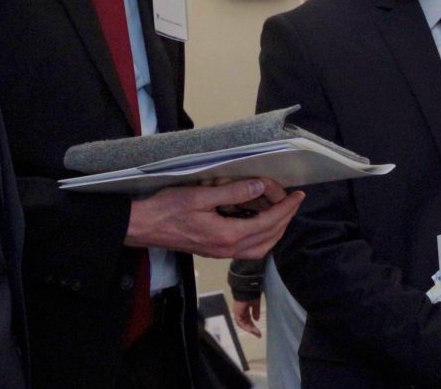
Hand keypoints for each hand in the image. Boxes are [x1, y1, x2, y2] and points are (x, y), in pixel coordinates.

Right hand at [126, 179, 305, 258]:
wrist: (143, 227)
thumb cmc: (166, 209)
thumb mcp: (200, 195)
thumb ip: (232, 192)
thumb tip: (258, 187)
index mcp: (228, 235)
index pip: (268, 222)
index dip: (286, 208)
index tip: (298, 195)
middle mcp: (228, 249)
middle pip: (269, 238)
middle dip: (285, 219)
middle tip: (294, 201)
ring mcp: (221, 253)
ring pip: (260, 248)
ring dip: (276, 231)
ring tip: (282, 212)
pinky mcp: (215, 251)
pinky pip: (248, 249)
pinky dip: (262, 237)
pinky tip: (260, 224)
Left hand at [233, 297, 263, 337]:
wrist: (247, 290)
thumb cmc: (251, 294)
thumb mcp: (255, 304)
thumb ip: (256, 311)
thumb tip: (256, 319)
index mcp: (245, 309)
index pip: (248, 320)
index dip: (253, 325)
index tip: (258, 330)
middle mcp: (240, 311)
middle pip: (246, 323)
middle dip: (252, 329)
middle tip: (258, 334)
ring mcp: (238, 313)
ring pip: (243, 324)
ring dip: (250, 329)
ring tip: (256, 333)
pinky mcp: (237, 313)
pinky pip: (241, 323)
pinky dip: (246, 327)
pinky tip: (251, 330)